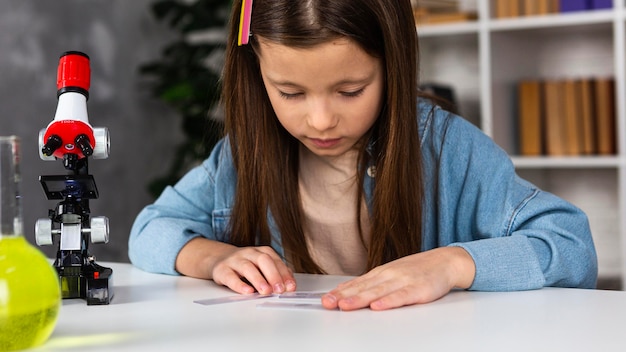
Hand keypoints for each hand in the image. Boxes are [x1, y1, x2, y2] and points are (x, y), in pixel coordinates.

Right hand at [211, 246, 296, 294]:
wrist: (220, 259)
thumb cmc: (246, 265)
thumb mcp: (262, 267)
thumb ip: (276, 274)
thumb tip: (289, 285)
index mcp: (262, 252)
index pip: (276, 261)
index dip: (284, 274)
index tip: (290, 287)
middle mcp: (250, 253)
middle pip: (263, 260)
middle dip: (273, 275)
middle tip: (279, 289)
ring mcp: (235, 260)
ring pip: (247, 267)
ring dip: (258, 280)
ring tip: (265, 291)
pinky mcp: (222, 270)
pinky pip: (230, 277)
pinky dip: (239, 285)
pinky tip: (247, 291)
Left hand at [320, 247, 474, 310]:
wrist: (445, 261)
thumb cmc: (417, 270)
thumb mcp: (392, 274)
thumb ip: (372, 284)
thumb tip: (348, 291)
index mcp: (381, 272)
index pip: (356, 283)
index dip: (340, 291)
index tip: (324, 299)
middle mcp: (388, 275)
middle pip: (363, 288)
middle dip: (343, 296)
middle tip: (327, 303)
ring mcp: (403, 281)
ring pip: (377, 292)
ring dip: (360, 299)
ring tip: (345, 305)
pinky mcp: (418, 290)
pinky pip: (401, 297)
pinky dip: (388, 302)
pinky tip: (377, 307)